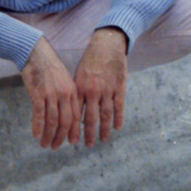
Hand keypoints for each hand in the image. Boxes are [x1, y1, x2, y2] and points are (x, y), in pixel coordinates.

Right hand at [21, 36, 79, 148]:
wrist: (35, 53)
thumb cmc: (48, 67)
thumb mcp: (63, 80)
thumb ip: (66, 96)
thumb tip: (65, 114)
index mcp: (72, 91)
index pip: (76, 116)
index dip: (73, 131)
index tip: (71, 142)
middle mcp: (64, 94)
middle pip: (65, 122)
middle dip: (61, 137)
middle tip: (55, 147)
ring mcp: (51, 94)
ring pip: (52, 121)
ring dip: (49, 136)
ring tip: (45, 145)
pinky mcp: (37, 93)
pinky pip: (39, 115)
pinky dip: (38, 127)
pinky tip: (36, 135)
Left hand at [74, 27, 126, 145]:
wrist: (107, 45)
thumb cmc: (90, 60)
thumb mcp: (78, 74)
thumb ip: (77, 91)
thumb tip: (71, 108)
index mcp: (80, 88)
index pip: (75, 113)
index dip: (73, 128)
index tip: (71, 139)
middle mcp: (93, 91)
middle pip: (90, 118)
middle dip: (87, 134)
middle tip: (86, 145)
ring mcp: (107, 90)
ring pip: (105, 115)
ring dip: (104, 129)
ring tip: (103, 140)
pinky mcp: (119, 88)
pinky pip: (119, 107)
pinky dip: (118, 118)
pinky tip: (117, 128)